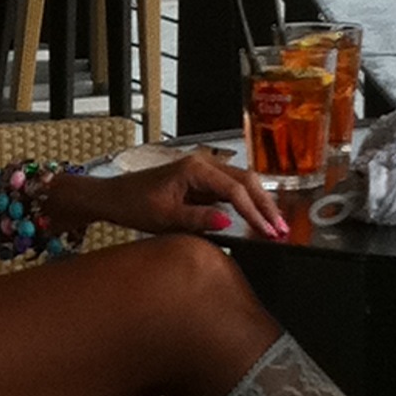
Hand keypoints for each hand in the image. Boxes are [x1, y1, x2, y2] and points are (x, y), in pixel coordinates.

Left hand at [78, 149, 290, 241]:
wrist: (114, 197)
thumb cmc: (134, 204)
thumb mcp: (164, 217)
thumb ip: (196, 219)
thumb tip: (226, 222)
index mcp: (195, 168)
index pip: (234, 190)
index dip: (254, 212)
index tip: (268, 231)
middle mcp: (203, 164)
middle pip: (247, 180)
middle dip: (266, 205)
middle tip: (281, 229)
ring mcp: (204, 172)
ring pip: (242, 183)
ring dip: (259, 203)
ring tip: (275, 226)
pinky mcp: (202, 182)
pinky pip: (231, 190)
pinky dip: (246, 204)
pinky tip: (256, 219)